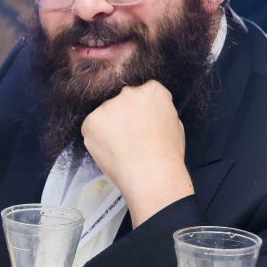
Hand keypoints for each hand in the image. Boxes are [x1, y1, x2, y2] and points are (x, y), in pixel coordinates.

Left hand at [81, 80, 193, 228]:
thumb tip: (150, 112)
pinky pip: (91, 128)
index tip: (142, 125)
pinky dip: (96, 139)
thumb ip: (159, 112)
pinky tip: (110, 151)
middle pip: (121, 101)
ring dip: (108, 128)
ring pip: (105, 115)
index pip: (143, 93)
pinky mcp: (91, 121)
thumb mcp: (175, 125)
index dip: (141, 111)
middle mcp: (128, 92)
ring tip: (121, 149)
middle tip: (129, 138)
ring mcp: (108, 106)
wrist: (152, 175)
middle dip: (123, 116)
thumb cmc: (168, 155)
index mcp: (153, 91)